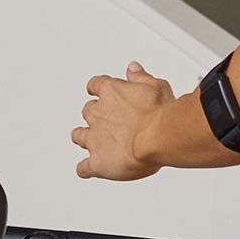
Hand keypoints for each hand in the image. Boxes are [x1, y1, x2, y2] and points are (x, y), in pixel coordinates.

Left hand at [75, 60, 183, 180]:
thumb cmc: (160, 113)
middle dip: (94, 116)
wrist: (159, 137)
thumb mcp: (155, 86)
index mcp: (111, 92)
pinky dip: (85, 169)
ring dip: (83, 138)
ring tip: (90, 142)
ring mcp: (95, 138)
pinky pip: (84, 167)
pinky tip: (88, 170)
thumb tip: (132, 68)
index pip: (95, 85)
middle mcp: (98, 113)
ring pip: (79, 136)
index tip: (96, 90)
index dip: (97, 89)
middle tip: (104, 121)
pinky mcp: (97, 161)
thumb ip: (140, 78)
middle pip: (87, 111)